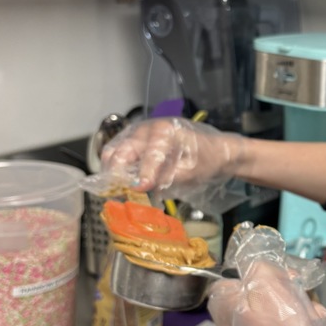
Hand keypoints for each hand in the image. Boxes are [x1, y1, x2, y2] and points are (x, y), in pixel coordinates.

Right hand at [97, 118, 250, 212]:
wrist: (213, 151)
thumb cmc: (205, 159)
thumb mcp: (192, 172)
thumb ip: (167, 179)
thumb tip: (143, 187)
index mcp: (165, 131)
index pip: (150, 154)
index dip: (144, 173)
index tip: (139, 189)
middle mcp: (146, 129)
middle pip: (121, 151)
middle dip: (117, 175)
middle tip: (120, 196)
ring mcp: (136, 134)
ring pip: (112, 152)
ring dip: (112, 174)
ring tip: (119, 193)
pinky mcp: (132, 143)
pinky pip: (116, 155)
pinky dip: (115, 171)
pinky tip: (122, 187)